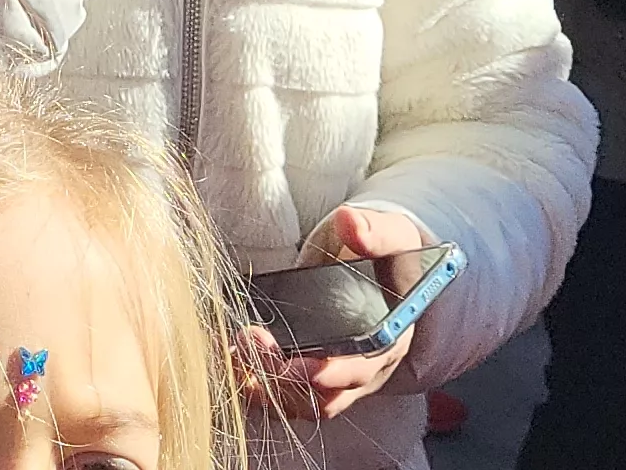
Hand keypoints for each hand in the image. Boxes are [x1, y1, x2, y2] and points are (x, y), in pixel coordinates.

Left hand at [242, 204, 430, 422]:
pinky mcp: (313, 375)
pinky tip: (233, 363)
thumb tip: (351, 222)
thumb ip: (375, 229)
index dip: (333, 372)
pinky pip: (287, 397)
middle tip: (252, 343)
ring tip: (235, 356)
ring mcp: (340, 376)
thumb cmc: (388, 252)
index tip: (301, 365)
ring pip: (305, 403)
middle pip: (330, 393)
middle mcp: (368, 368)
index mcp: (391, 338)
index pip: (365, 368)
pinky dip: (258, 387)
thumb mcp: (392, 232)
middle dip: (287, 375)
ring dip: (268, 388)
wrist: (382, 267)